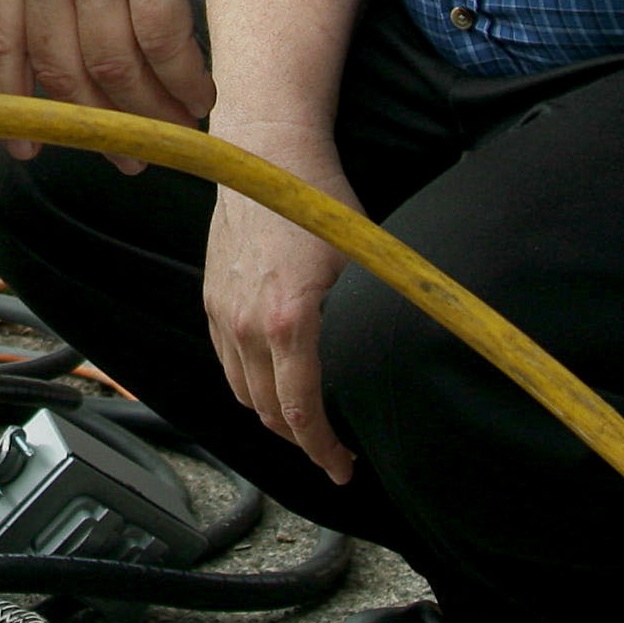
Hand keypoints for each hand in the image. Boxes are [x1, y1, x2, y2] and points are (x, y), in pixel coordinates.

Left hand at [0, 0, 274, 161]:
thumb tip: (68, 39)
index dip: (11, 104)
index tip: (27, 145)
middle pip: (63, 70)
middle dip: (98, 124)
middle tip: (129, 153)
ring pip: (114, 68)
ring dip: (149, 111)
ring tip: (174, 127)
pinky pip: (164, 46)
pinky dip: (184, 81)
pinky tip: (199, 93)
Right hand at [202, 126, 362, 483]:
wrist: (267, 153)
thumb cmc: (320, 200)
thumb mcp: (366, 260)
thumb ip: (377, 313)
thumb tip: (411, 353)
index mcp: (289, 323)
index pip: (300, 413)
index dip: (324, 451)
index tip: (343, 468)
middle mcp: (246, 325)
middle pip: (268, 413)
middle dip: (302, 442)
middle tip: (333, 453)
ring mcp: (223, 312)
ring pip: (242, 392)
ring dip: (273, 417)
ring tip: (306, 423)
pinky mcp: (212, 298)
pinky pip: (225, 362)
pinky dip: (249, 384)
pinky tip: (274, 381)